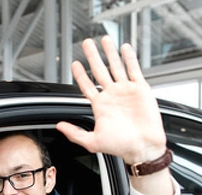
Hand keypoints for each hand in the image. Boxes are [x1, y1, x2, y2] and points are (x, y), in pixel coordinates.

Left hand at [56, 36, 166, 164]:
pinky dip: (129, 58)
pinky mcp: (140, 90)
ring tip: (104, 40)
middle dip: (93, 57)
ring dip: (110, 53)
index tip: (74, 64)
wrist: (143, 147)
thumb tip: (59, 126)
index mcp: (100, 107)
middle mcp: (112, 97)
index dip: (80, 75)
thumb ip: (74, 133)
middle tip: (86, 44)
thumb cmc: (120, 147)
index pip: (87, 86)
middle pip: (100, 71)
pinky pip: (134, 70)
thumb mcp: (92, 142)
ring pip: (116, 67)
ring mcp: (126, 91)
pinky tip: (124, 48)